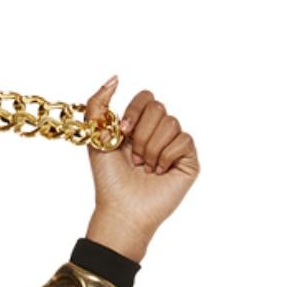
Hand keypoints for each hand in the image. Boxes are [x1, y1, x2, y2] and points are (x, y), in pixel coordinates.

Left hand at [82, 75, 199, 253]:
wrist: (122, 209)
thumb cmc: (109, 180)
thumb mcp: (96, 137)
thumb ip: (98, 105)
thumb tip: (114, 77)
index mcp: (139, 125)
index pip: (146, 97)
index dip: (135, 112)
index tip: (122, 132)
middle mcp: (159, 132)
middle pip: (159, 107)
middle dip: (141, 135)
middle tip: (134, 158)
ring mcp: (175, 146)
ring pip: (171, 123)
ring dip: (151, 149)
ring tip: (145, 168)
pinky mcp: (189, 160)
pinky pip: (184, 140)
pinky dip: (167, 157)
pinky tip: (160, 173)